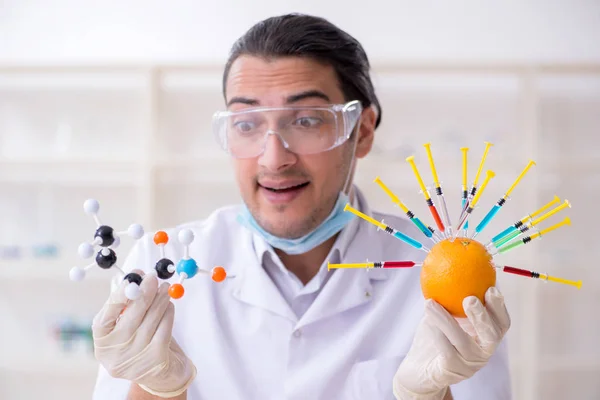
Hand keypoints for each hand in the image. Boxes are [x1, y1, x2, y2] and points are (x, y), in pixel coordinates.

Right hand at [92, 270, 195, 397]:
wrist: (159, 373)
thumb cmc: (139, 340)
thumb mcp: (127, 323)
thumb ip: (128, 301)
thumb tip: (137, 275)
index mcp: (102, 340)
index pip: (106, 314)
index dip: (120, 294)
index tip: (132, 278)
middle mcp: (115, 352)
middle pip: (131, 315)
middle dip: (144, 292)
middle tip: (153, 278)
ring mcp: (135, 358)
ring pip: (151, 319)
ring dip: (160, 299)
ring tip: (165, 288)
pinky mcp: (156, 359)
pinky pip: (164, 328)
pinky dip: (168, 313)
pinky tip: (169, 305)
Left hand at [393, 286, 509, 399]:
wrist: (419, 366)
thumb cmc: (435, 334)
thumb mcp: (445, 312)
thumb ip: (452, 295)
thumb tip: (452, 262)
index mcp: (486, 335)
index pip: (502, 322)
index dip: (499, 306)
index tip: (491, 288)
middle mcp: (483, 351)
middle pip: (492, 335)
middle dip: (483, 316)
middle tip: (469, 298)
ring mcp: (469, 364)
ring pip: (463, 342)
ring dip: (447, 320)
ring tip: (431, 303)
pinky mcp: (452, 371)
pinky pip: (446, 351)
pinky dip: (437, 334)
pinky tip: (427, 321)